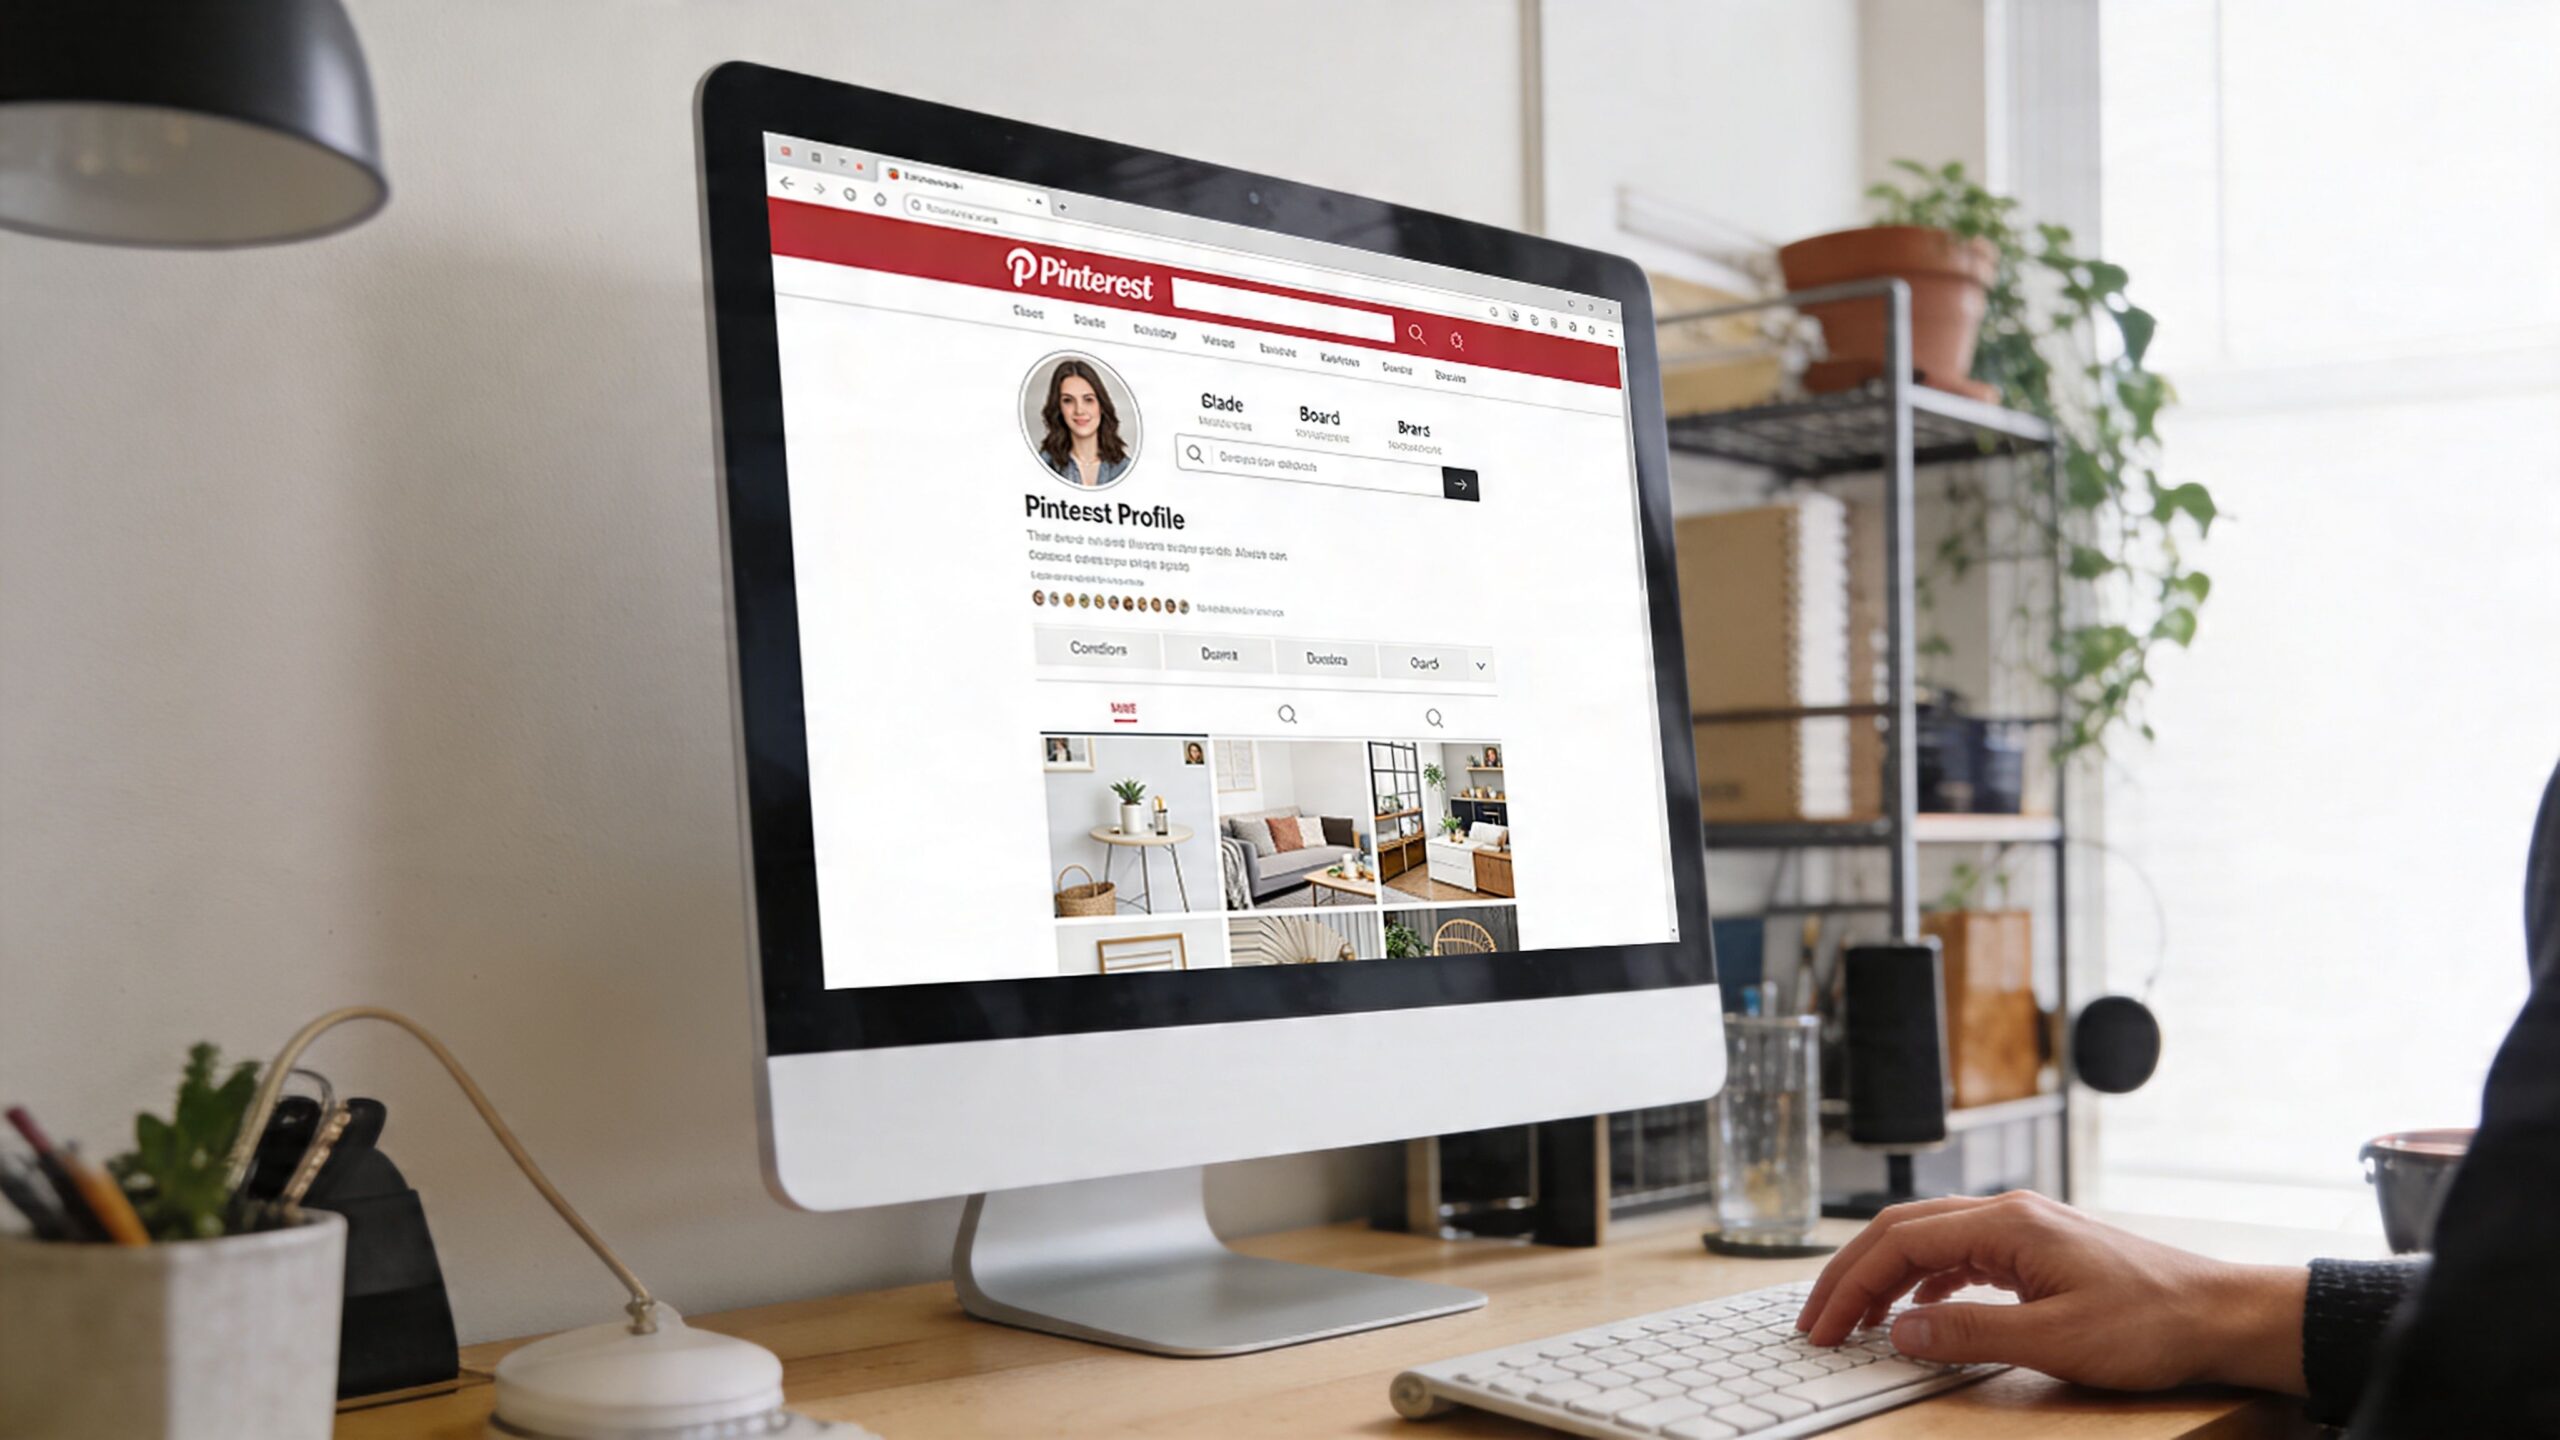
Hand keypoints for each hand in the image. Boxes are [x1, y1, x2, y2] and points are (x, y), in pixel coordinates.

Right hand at [1792, 1191, 2307, 1393]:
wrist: (2222, 1314)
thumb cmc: (2152, 1324)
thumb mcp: (2054, 1340)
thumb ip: (1969, 1334)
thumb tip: (1898, 1333)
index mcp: (2005, 1223)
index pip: (1899, 1242)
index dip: (1851, 1285)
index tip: (1824, 1327)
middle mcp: (2008, 1213)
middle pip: (1902, 1231)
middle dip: (1852, 1275)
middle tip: (1818, 1323)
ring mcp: (2025, 1229)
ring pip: (1928, 1241)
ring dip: (1885, 1278)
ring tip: (1856, 1320)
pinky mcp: (2040, 1250)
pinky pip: (1961, 1256)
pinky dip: (1925, 1281)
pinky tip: (1920, 1312)